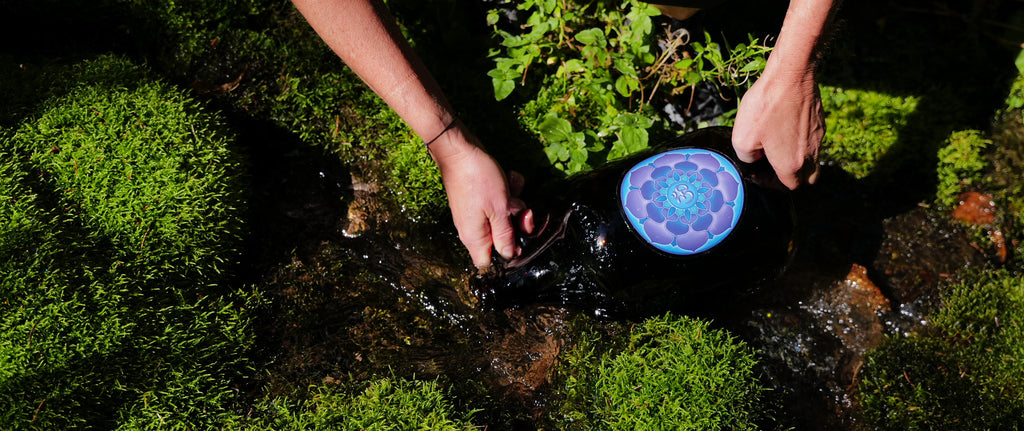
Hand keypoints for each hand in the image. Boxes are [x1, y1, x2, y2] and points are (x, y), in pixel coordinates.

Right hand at [430, 126, 533, 268]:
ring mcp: (475, 213)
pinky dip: (506, 191)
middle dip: (516, 224)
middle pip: (500, 239)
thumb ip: (506, 234)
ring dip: (514, 202)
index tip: (520, 242)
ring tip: (512, 187)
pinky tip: (509, 178)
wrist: (459, 150)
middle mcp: (473, 229)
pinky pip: (497, 202)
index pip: (488, 263)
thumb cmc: (478, 179)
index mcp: (475, 237)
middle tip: (524, 211)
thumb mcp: (499, 209)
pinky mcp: (478, 199)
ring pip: (502, 217)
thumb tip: (509, 255)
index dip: (506, 256)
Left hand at [732, 69, 825, 189]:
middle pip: (806, 178)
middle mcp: (811, 154)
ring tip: (775, 143)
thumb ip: (746, 158)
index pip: (789, 186)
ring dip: (794, 157)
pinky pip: (812, 140)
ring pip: (811, 158)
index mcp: (792, 164)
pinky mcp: (820, 121)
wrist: (791, 75)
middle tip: (772, 165)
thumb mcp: (742, 138)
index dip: (772, 184)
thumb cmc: (766, 106)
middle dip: (790, 176)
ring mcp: (819, 137)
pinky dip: (799, 140)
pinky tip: (783, 126)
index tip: (759, 172)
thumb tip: (754, 159)